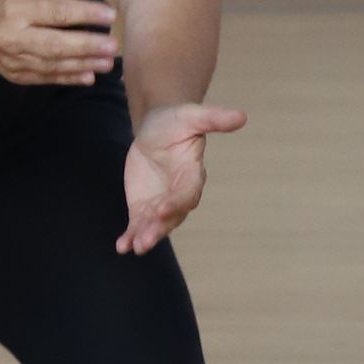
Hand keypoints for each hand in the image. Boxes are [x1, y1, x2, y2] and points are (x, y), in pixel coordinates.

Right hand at [0, 0, 116, 86]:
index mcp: (17, 10)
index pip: (56, 12)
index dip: (84, 13)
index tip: (110, 15)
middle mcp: (14, 37)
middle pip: (56, 44)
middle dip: (87, 45)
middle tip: (113, 45)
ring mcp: (14, 59)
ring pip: (53, 64)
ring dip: (83, 64)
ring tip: (108, 62)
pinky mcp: (16, 75)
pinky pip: (46, 78)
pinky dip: (68, 78)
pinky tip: (89, 75)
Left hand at [117, 99, 246, 253]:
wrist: (157, 129)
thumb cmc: (177, 122)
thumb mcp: (192, 115)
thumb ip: (214, 119)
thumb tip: (241, 116)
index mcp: (192, 175)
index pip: (187, 193)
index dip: (176, 202)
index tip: (161, 209)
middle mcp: (179, 195)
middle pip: (172, 216)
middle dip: (158, 228)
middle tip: (145, 240)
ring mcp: (161, 204)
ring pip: (156, 225)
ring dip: (145, 236)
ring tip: (135, 247)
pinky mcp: (144, 207)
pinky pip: (138, 224)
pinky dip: (130, 236)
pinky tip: (122, 247)